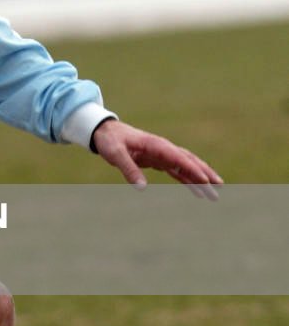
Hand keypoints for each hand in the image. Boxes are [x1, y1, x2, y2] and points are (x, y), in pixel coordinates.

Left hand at [91, 119, 222, 198]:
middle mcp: (164, 148)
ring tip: (214, 193)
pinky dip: (188, 180)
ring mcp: (163, 154)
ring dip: (200, 179)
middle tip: (219, 188)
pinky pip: (178, 171)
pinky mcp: (159, 160)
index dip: (193, 169)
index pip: (179, 158)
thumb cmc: (110, 140)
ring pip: (187, 166)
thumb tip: (141, 188)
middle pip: (189, 161)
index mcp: (156, 144)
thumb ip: (129, 169)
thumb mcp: (116, 154)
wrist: (105, 131)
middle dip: (205, 174)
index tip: (206, 181)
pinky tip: (197, 190)